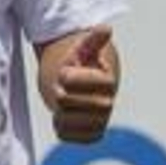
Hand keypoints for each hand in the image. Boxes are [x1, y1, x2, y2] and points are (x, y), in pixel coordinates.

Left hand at [50, 26, 117, 143]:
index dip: (63, 75)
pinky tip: (67, 116)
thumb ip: (91, 41)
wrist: (83, 88)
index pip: (68, 80)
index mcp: (106, 81)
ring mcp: (101, 122)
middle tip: (64, 88)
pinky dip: (60, 126)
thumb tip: (105, 28)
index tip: (67, 72)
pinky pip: (64, 135)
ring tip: (67, 102)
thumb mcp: (82, 50)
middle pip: (63, 100)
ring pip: (63, 120)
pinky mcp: (92, 136)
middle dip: (59, 92)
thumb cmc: (79, 65)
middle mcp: (107, 104)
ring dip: (58, 110)